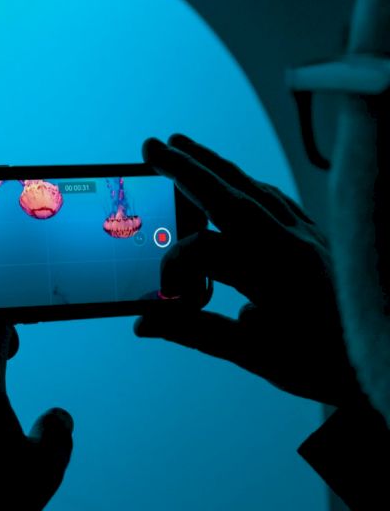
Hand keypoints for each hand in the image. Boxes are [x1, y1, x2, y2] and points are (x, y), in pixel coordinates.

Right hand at [136, 134, 363, 407]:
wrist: (383, 364)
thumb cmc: (323, 364)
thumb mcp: (254, 355)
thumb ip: (195, 332)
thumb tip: (144, 323)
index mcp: (275, 270)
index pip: (205, 249)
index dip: (172, 270)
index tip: (160, 304)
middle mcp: (294, 243)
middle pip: (231, 193)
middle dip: (187, 167)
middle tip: (151, 145)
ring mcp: (310, 236)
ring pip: (256, 188)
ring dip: (216, 166)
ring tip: (182, 147)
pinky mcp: (319, 239)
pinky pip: (278, 199)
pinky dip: (248, 185)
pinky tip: (233, 182)